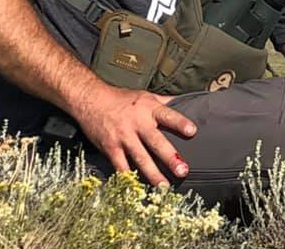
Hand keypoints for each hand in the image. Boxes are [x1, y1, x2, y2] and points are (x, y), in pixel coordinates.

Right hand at [71, 84, 196, 185]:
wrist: (91, 100)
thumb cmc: (123, 99)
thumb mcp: (146, 96)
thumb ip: (165, 102)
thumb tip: (186, 101)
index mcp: (150, 109)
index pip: (168, 115)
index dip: (180, 123)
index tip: (192, 131)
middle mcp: (138, 123)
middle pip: (156, 141)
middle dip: (170, 157)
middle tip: (182, 170)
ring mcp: (124, 137)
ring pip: (140, 158)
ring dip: (153, 173)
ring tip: (163, 186)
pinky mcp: (111, 147)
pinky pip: (121, 166)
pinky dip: (128, 178)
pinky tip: (136, 189)